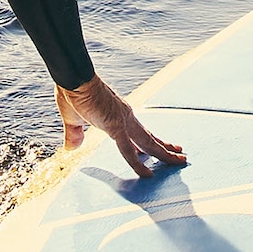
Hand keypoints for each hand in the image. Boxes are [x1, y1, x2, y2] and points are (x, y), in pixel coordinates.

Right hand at [58, 76, 186, 178]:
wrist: (74, 78)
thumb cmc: (74, 93)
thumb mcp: (74, 120)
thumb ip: (75, 134)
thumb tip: (72, 148)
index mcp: (119, 115)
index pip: (140, 132)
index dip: (152, 141)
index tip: (163, 148)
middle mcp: (126, 117)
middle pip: (150, 137)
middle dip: (165, 148)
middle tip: (180, 156)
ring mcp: (123, 121)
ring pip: (148, 143)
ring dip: (164, 154)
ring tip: (180, 161)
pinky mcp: (115, 126)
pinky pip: (128, 150)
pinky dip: (138, 163)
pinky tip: (147, 174)